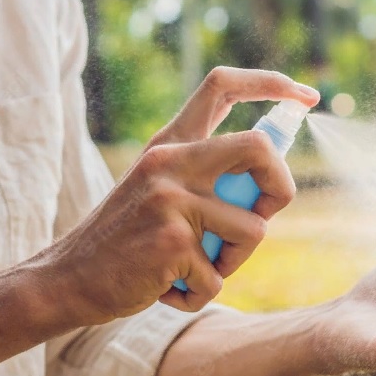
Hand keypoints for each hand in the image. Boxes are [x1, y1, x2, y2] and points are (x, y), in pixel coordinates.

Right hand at [45, 67, 318, 323]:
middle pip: (260, 148)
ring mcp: (171, 200)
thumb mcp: (160, 188)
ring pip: (254, 229)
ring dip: (234, 261)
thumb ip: (207, 173)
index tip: (307, 97)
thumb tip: (273, 170)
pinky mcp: (172, 242)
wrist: (67, 279)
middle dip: (282, 188)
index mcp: (170, 143)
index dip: (271, 82)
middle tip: (263, 215)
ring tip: (196, 266)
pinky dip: (201, 293)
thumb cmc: (128, 239)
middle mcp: (171, 161)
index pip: (222, 85)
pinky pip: (220, 277)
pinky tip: (169, 288)